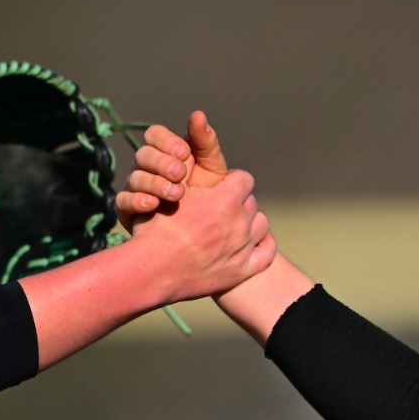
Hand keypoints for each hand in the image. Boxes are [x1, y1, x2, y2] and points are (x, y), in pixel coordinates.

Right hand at [116, 110, 228, 226]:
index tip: (185, 153)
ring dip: (156, 183)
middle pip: (143, 154)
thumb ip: (205, 141)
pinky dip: (138, 200)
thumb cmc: (209, 193)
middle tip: (181, 174)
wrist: (205, 230)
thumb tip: (197, 114)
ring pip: (135, 177)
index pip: (154, 134)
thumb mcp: (212, 166)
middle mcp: (148, 167)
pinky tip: (154, 204)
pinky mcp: (129, 209)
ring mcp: (136, 187)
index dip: (166, 141)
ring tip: (177, 194)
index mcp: (166, 152)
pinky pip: (123, 200)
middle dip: (162, 163)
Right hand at [127, 166, 275, 301]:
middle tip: (218, 210)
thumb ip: (188, 170)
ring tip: (231, 226)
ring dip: (249, 222)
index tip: (219, 188)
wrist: (151, 270)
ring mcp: (243, 247)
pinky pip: (267, 252)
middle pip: (250, 202)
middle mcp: (239, 222)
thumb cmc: (156, 229)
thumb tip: (192, 149)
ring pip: (261, 224)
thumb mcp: (170, 191)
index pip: (243, 178)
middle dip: (237, 202)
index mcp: (225, 199)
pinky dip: (262, 245)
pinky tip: (251, 242)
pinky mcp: (242, 270)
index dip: (230, 181)